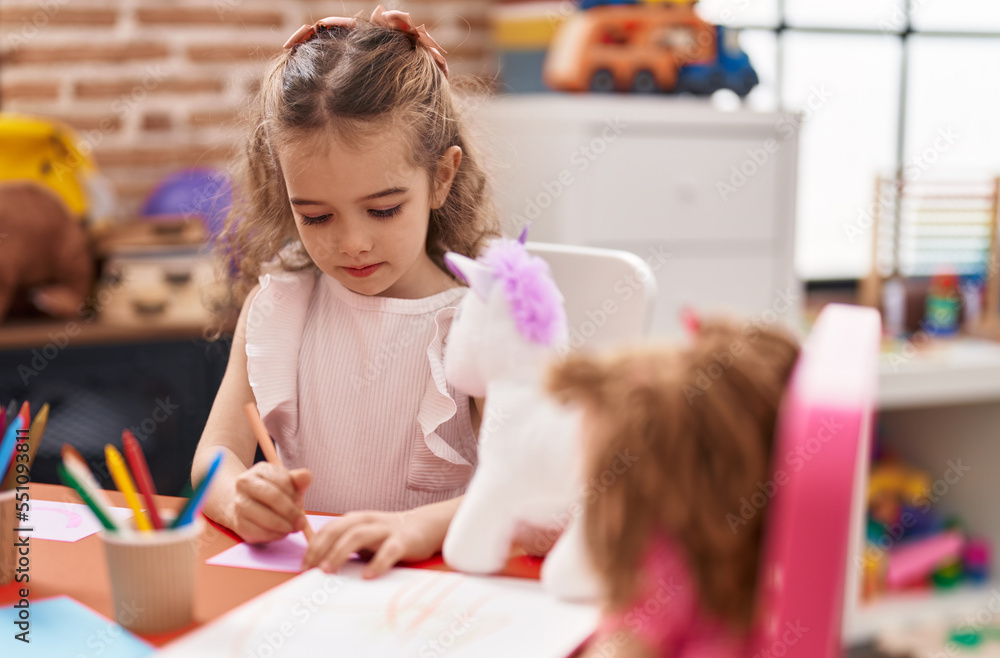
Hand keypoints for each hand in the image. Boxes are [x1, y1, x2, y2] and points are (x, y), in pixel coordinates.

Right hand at [231, 462, 311, 543]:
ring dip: (285, 526)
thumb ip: (297, 480)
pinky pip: (260, 533)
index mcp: (259, 470)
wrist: (244, 505)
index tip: (301, 503)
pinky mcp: (238, 524)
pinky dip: (275, 535)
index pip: (282, 480)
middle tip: (301, 521)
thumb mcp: (286, 483)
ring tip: (293, 528)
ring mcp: (238, 504)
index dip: (295, 494)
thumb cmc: (271, 493)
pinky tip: (281, 532)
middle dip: (291, 511)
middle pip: (273, 497)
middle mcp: (244, 484)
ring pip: (266, 518)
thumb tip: (306, 476)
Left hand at [302, 503, 452, 578]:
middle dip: (320, 549)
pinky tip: (367, 576)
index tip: (304, 567)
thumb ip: (345, 545)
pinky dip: (377, 563)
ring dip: (339, 552)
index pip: (328, 529)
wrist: (425, 526)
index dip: (313, 546)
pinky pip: (388, 551)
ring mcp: (385, 529)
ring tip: (329, 570)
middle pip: (338, 529)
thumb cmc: (388, 535)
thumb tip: (319, 565)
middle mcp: (368, 521)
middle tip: (310, 569)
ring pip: (358, 535)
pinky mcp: (403, 540)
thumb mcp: (364, 536)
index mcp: (355, 519)